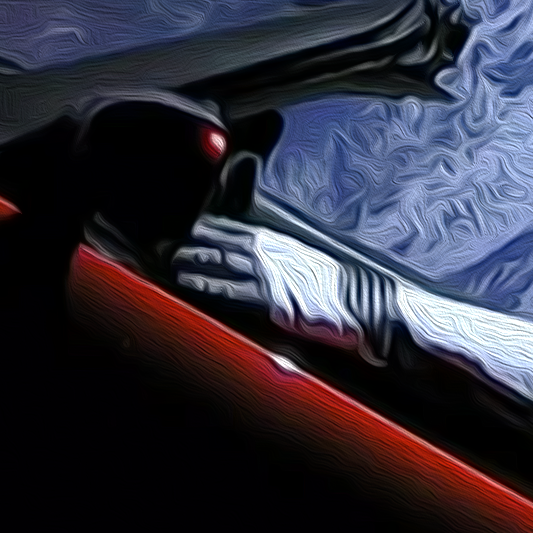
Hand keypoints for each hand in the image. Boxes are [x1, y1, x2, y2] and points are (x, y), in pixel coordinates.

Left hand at [173, 216, 360, 350]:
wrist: (363, 302)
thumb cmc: (339, 287)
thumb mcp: (309, 263)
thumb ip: (284, 260)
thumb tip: (269, 264)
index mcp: (278, 241)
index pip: (235, 230)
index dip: (211, 231)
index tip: (194, 230)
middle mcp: (269, 252)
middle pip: (221, 244)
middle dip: (194, 246)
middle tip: (169, 248)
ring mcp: (268, 274)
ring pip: (220, 264)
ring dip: (193, 263)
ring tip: (174, 264)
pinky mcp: (270, 299)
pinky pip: (230, 291)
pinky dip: (207, 286)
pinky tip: (191, 285)